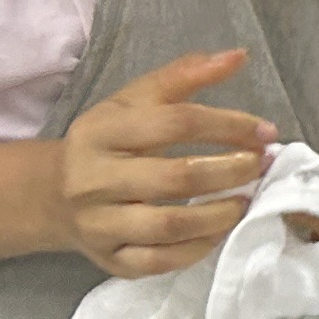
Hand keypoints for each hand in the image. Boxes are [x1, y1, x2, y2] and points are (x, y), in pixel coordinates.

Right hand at [51, 49, 273, 277]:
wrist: (54, 194)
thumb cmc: (109, 142)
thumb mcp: (135, 100)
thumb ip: (185, 75)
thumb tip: (238, 56)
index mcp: (101, 131)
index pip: (174, 122)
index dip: (228, 125)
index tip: (265, 132)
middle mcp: (94, 179)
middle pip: (175, 177)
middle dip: (230, 171)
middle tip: (260, 166)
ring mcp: (99, 224)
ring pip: (169, 226)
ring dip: (220, 215)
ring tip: (247, 200)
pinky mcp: (110, 259)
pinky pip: (160, 262)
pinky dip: (199, 248)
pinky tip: (220, 230)